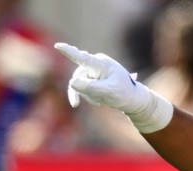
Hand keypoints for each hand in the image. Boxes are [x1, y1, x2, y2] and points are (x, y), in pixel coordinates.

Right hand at [54, 42, 171, 132]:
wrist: (134, 100)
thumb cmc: (124, 94)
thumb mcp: (109, 92)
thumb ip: (91, 87)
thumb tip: (72, 82)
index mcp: (101, 63)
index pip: (82, 57)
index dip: (69, 51)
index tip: (58, 46)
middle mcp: (96, 64)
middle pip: (78, 76)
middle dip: (81, 91)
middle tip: (75, 104)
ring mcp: (94, 70)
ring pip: (80, 84)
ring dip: (87, 95)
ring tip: (100, 103)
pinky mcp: (94, 78)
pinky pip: (83, 87)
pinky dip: (89, 96)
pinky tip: (99, 102)